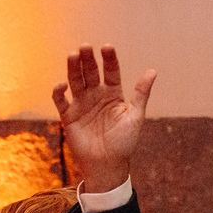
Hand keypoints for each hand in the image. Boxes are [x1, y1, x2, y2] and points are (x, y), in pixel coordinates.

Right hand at [51, 44, 155, 192]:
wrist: (108, 165)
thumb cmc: (124, 142)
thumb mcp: (135, 117)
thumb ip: (141, 93)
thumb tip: (152, 71)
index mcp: (113, 94)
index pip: (110, 71)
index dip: (109, 59)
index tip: (107, 47)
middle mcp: (96, 95)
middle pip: (90, 72)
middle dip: (87, 59)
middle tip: (85, 47)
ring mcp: (81, 104)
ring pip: (75, 81)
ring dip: (73, 68)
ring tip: (73, 55)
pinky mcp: (68, 116)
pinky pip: (61, 100)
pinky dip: (59, 92)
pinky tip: (62, 85)